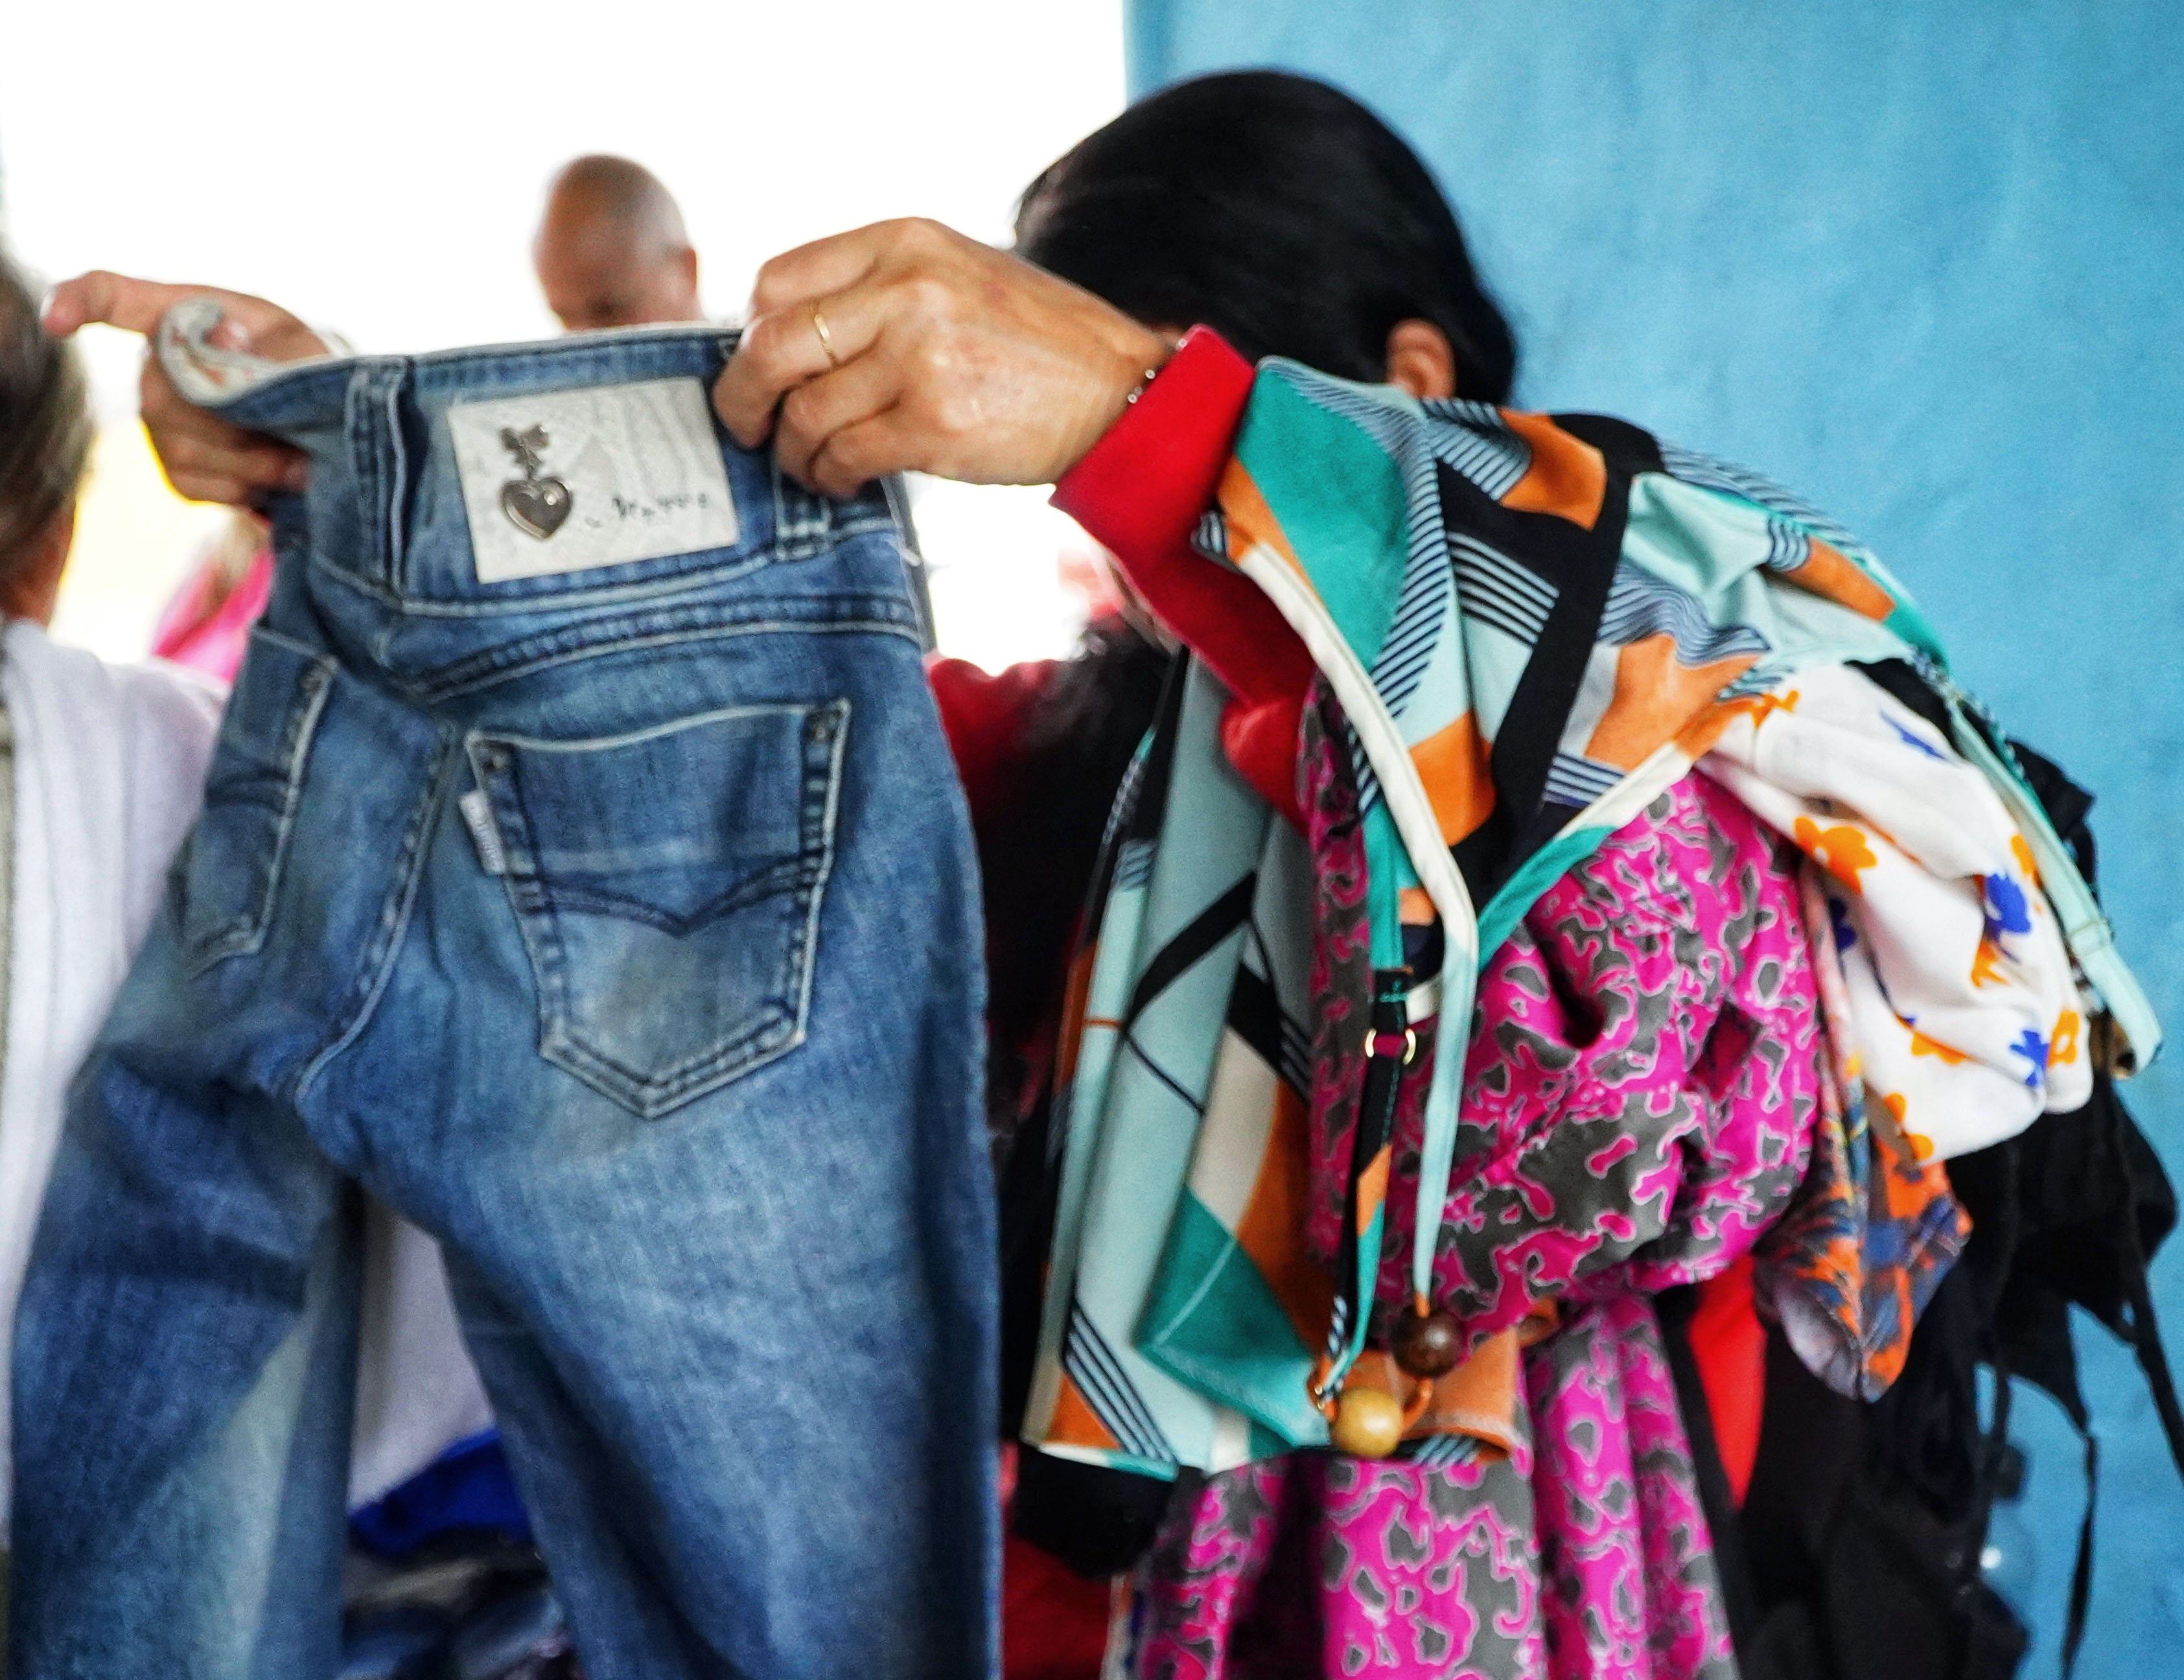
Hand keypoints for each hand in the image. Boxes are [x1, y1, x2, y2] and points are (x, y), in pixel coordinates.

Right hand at [43, 272, 328, 504]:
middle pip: (162, 398)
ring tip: (300, 458)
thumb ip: (271, 345)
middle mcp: (155, 366)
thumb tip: (225, 336)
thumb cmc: (310, 370)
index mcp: (182, 316)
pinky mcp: (177, 471)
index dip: (78, 303)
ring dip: (252, 461)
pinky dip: (247, 486)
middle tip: (297, 430)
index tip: (57, 321)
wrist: (330, 426)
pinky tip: (278, 475)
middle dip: (236, 423)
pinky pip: (198, 485)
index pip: (112, 296)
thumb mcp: (305, 347)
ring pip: (182, 447)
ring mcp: (159, 422)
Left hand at [713, 219, 1171, 497]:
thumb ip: (878, 288)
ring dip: (794, 451)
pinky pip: (845, 455)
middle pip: (772, 346)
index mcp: (904, 241)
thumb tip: (785, 337)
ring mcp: (919, 358)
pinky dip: (830, 476)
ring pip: (805, 413)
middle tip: (746, 427)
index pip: (778, 281)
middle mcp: (906, 289)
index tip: (760, 367)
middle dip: (742, 397)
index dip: (752, 332)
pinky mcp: (935, 424)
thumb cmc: (1036, 341)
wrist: (1118, 392)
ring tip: (811, 465)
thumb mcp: (957, 273)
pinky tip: (843, 481)